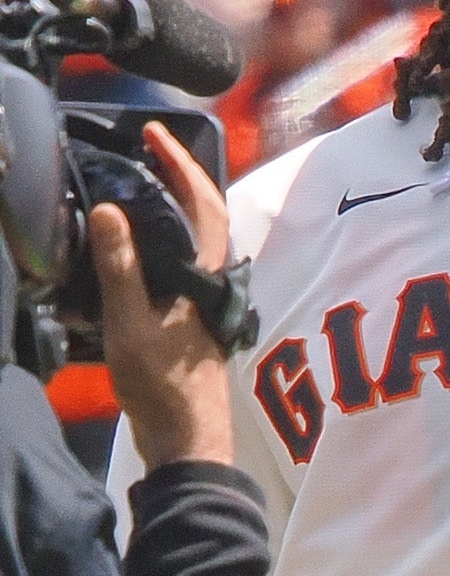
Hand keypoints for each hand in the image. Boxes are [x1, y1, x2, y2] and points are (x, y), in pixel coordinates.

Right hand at [93, 124, 237, 471]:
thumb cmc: (163, 386)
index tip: (154, 134)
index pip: (203, 203)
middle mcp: (211, 282)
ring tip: (136, 181)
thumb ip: (121, 266)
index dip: (181, 164)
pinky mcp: (191, 319)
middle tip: (146, 148)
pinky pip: (180, 261)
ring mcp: (204, 301)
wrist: (187, 440)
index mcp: (204, 275)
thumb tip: (111, 210)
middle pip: (204, 215)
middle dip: (179, 176)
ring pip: (194, 239)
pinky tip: (135, 239)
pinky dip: (163, 237)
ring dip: (172, 205)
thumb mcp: (131, 322)